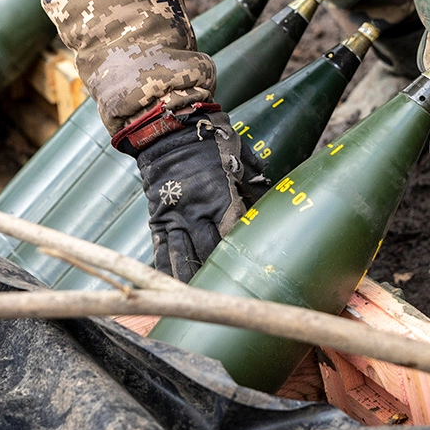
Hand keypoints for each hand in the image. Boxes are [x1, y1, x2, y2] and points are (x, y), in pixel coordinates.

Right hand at [136, 110, 268, 280]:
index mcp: (221, 197)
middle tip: (232, 296)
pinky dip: (166, 270)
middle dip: (219, 274)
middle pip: (210, 252)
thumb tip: (271, 201)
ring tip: (200, 301)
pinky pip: (161, 249)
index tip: (256, 274)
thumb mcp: (239, 156)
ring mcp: (175, 217)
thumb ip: (254, 182)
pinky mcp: (158, 218)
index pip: (235, 235)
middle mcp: (196, 212)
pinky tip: (171, 288)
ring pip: (183, 256)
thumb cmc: (209, 140)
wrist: (167, 128)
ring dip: (191, 279)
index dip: (244, 257)